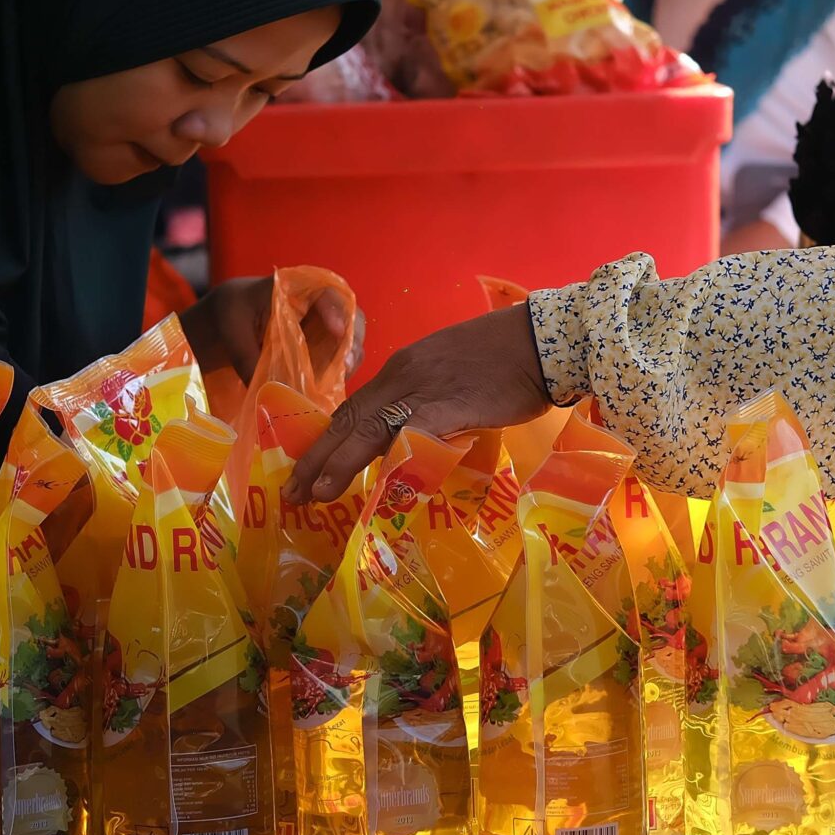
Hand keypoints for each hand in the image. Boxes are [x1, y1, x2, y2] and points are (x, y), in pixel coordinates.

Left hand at [182, 276, 363, 385]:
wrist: (233, 316)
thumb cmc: (233, 313)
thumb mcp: (233, 331)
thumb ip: (246, 358)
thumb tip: (265, 393)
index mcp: (295, 286)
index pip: (325, 291)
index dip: (335, 310)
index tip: (337, 331)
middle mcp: (319, 301)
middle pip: (350, 313)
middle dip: (353, 338)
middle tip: (348, 363)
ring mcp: (326, 322)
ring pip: (351, 336)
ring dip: (350, 357)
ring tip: (343, 378)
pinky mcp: (325, 343)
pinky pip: (342, 355)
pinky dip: (341, 369)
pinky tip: (332, 385)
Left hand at [286, 306, 551, 502]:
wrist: (541, 340)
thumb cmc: (508, 358)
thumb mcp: (454, 374)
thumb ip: (430, 401)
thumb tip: (416, 436)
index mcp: (403, 368)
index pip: (353, 407)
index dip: (328, 439)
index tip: (310, 466)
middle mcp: (402, 376)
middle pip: (347, 419)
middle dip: (317, 456)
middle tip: (293, 491)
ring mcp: (421, 390)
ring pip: (365, 429)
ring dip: (336, 463)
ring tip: (314, 493)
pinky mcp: (445, 407)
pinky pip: (406, 437)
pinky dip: (384, 463)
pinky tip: (371, 487)